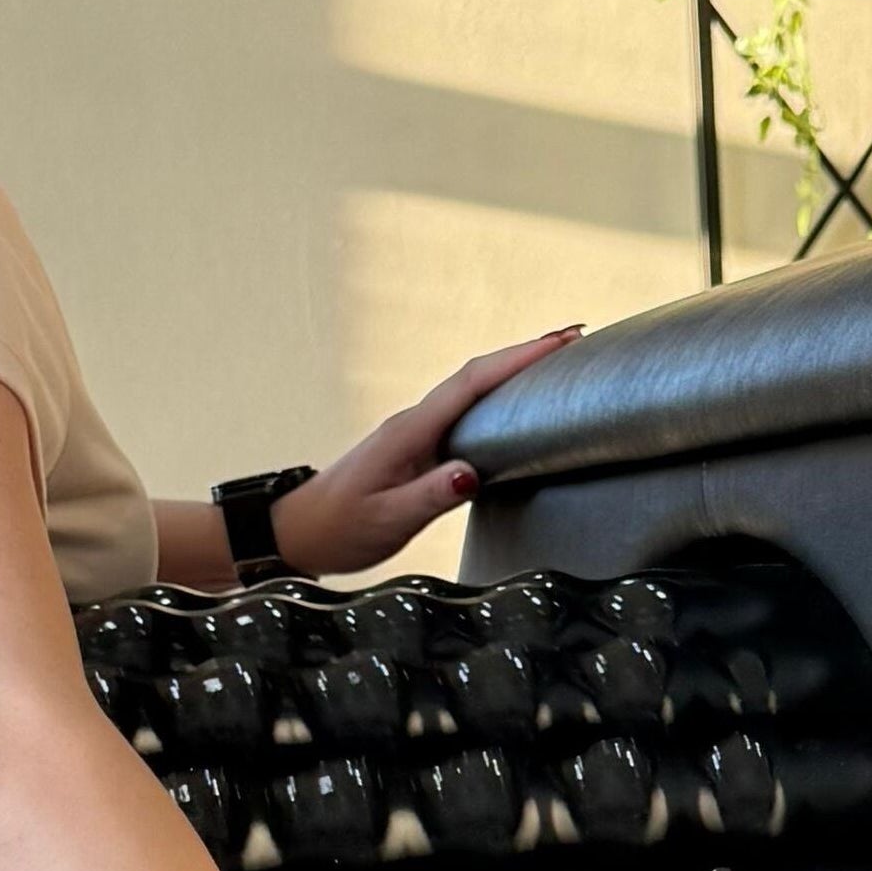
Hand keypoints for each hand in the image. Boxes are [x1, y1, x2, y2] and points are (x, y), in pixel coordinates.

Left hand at [278, 326, 584, 575]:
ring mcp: (417, 434)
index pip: (471, 384)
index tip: (558, 342)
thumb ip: (429, 497)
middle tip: (574, 339)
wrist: (297, 531)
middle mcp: (415, 424)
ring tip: (560, 364)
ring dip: (514, 373)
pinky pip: (465, 415)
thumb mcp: (385, 519)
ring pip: (473, 392)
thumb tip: (471, 474)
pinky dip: (497, 400)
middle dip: (525, 354)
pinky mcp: (418, 450)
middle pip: (477, 376)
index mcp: (410, 432)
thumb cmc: (338, 528)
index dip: (518, 360)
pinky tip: (518, 406)